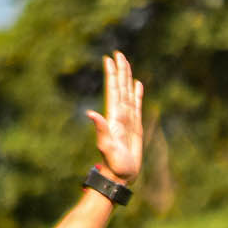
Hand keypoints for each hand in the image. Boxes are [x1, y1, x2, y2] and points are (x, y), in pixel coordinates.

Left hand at [87, 51, 143, 183]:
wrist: (120, 174)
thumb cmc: (113, 163)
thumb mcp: (106, 145)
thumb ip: (100, 129)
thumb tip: (90, 113)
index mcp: (113, 117)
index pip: (113, 91)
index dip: (112, 75)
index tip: (109, 59)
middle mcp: (120, 115)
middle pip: (121, 88)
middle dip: (120, 71)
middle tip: (118, 53)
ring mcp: (127, 120)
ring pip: (128, 94)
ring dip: (127, 78)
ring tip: (127, 63)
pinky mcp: (135, 126)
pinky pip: (137, 106)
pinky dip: (137, 94)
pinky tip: (137, 85)